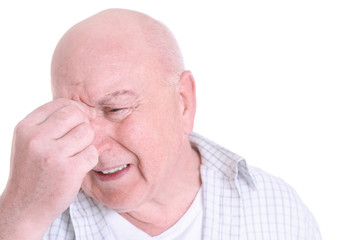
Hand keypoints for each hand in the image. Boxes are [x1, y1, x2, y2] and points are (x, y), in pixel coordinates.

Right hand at [0, 98, 97, 239]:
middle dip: (83, 125)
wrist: (25, 207)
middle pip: (76, 114)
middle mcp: (36, 138)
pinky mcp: (69, 169)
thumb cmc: (33, 171)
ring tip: (75, 156)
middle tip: (78, 140)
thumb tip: (85, 108)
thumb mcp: (31, 142)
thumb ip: (51, 123)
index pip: (61, 104)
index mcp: (26, 127)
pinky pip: (93, 152)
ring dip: (87, 144)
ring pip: (87, 132)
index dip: (76, 110)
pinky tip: (78, 168)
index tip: (80, 122)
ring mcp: (52, 154)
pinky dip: (90, 160)